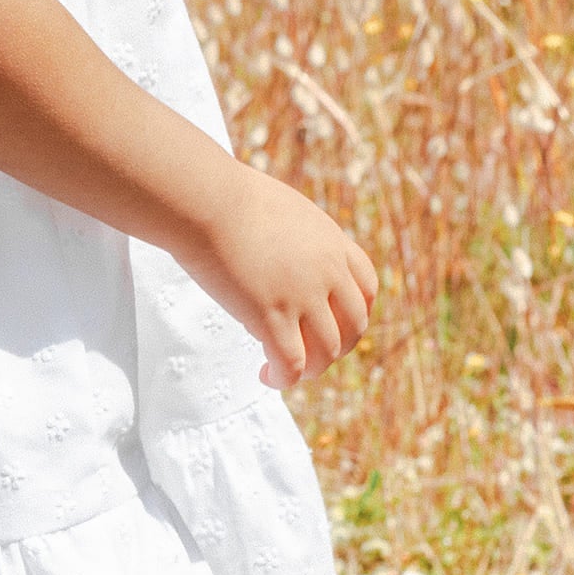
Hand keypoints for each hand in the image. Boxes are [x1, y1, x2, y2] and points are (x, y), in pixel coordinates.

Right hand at [179, 164, 376, 389]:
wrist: (207, 198)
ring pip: (326, 352)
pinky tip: (266, 376)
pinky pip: (291, 363)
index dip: (354, 313)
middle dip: (335, 348)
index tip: (332, 323)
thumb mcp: (280, 209)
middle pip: (353, 326)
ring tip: (283, 371)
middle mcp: (326, 271)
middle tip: (308, 355)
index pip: (366, 287)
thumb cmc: (226, 196)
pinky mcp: (271, 314)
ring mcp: (302, 294)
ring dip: (309, 370)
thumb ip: (291, 236)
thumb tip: (274, 254)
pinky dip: (283, 378)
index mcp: (331, 242)